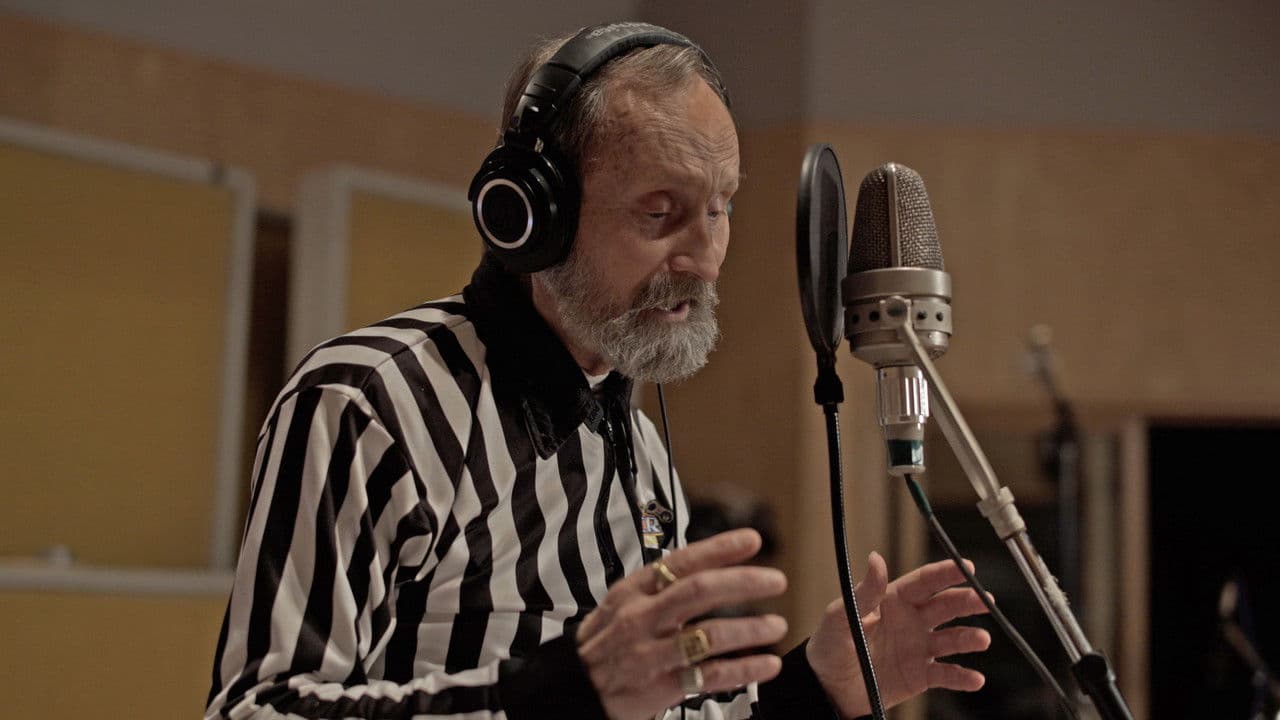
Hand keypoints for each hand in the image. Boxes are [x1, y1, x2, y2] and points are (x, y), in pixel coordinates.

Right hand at [576, 528, 788, 719]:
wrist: (571, 692)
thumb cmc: (603, 645)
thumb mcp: (619, 605)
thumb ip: (657, 587)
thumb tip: (701, 564)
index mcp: (633, 591)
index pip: (681, 562)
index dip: (719, 549)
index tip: (752, 540)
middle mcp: (642, 618)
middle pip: (700, 591)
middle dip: (743, 582)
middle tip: (775, 580)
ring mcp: (650, 653)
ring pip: (710, 635)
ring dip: (750, 629)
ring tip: (776, 625)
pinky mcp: (659, 687)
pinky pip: (710, 677)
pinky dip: (744, 670)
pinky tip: (766, 664)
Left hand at [806, 552, 991, 718]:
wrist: (828, 689)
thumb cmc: (829, 647)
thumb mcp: (841, 617)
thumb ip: (864, 592)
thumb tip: (875, 558)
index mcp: (893, 601)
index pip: (924, 582)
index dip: (946, 572)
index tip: (967, 566)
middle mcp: (911, 621)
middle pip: (945, 606)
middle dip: (968, 601)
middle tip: (987, 600)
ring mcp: (918, 648)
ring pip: (952, 639)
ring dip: (969, 638)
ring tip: (981, 639)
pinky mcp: (920, 676)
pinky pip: (946, 675)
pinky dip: (962, 677)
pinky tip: (975, 678)